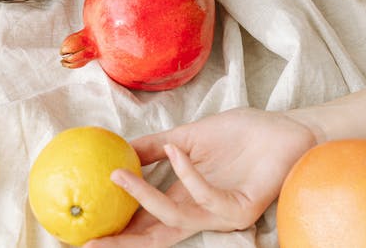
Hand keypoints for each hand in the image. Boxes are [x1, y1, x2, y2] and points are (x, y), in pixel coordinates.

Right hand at [84, 107, 317, 247]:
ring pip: (174, 218)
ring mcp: (219, 214)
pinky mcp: (240, 209)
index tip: (81, 230)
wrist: (284, 128)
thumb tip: (116, 149)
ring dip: (144, 197)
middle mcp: (199, 212)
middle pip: (154, 237)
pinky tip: (176, 153)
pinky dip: (187, 175)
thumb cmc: (243, 134)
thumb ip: (154, 147)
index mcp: (183, 198)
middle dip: (121, 241)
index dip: (115, 230)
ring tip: (119, 173)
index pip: (144, 223)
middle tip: (89, 240)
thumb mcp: (188, 137)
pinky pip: (205, 198)